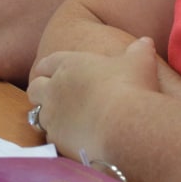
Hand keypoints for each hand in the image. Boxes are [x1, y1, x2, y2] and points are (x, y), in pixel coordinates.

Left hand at [28, 37, 160, 159]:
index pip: (47, 62)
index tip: (48, 71)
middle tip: (52, 96)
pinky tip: (72, 140)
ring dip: (47, 116)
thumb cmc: (131, 86)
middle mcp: (54, 88)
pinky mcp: (57, 139)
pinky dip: (59, 137)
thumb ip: (139, 50)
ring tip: (61, 120)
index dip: (47, 67)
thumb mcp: (140, 61)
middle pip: (34, 88)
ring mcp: (52, 116)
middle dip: (40, 91)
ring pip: (37, 114)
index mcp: (69, 65)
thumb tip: (146, 41)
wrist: (125, 124)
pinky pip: (50, 137)